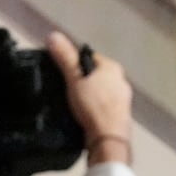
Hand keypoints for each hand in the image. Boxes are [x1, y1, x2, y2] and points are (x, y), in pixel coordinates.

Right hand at [45, 31, 131, 164]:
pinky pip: (102, 107)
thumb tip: (52, 35)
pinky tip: (85, 117)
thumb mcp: (74, 79)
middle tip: (66, 92)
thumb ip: (64, 57)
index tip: (63, 76)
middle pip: (94, 75)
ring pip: (99, 92)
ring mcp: (123, 100)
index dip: (72, 64)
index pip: (88, 57)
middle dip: (81, 82)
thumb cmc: (93, 106)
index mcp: (112, 67)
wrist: (109, 140)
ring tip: (74, 106)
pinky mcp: (120, 117)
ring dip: (88, 97)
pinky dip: (94, 110)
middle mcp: (121, 81)